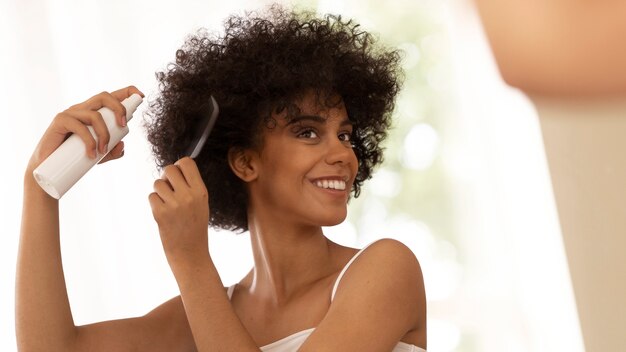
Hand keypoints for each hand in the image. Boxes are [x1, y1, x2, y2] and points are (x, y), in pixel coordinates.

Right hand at [27, 86, 143, 172]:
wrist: (48, 169)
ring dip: (104, 134)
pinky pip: (79, 126)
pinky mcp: (60, 121)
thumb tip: (122, 145)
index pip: (111, 96)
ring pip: (95, 115)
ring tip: (103, 152)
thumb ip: (112, 151)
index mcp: (93, 112)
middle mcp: (82, 109)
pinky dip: (90, 141)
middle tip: (124, 126)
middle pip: (104, 96)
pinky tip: (92, 155)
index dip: (127, 92)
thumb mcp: (99, 156)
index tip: (141, 96)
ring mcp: (70, 113)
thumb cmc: (74, 159)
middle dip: (119, 108)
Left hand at [149, 157, 210, 269]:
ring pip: (157, 183)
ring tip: (168, 205)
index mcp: (201, 191)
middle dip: (166, 177)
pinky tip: (163, 214)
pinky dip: (155, 203)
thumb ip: (190, 185)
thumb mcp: (201, 203)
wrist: (190, 252)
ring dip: (159, 191)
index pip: (187, 163)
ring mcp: (174, 205)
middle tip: (169, 188)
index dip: (179, 165)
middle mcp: (188, 196)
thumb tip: (172, 168)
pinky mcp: (160, 213)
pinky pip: (151, 196)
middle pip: (169, 169)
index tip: (178, 174)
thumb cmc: (194, 226)